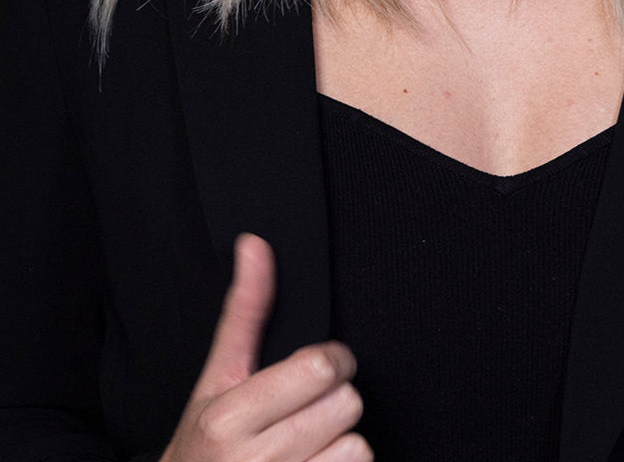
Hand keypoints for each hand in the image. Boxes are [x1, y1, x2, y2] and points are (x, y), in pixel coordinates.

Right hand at [161, 234, 370, 461]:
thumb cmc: (204, 445)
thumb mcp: (217, 379)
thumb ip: (244, 313)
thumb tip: (254, 245)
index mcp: (230, 417)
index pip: (320, 370)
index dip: (333, 361)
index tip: (323, 368)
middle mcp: (255, 461)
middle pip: (346, 405)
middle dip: (334, 402)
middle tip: (308, 411)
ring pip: (357, 447)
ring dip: (341, 443)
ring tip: (308, 446)